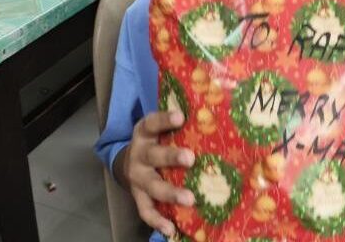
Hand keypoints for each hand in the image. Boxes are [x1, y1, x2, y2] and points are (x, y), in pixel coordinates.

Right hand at [122, 111, 194, 236]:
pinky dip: (157, 220)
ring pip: (152, 185)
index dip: (165, 120)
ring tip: (190, 198)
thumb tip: (216, 114)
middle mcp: (139, 154)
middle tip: (190, 158)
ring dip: (170, 193)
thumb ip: (181, 123)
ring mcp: (137, 177)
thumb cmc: (157, 139)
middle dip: (171, 157)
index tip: (180, 117)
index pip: (153, 122)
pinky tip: (171, 229)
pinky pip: (146, 210)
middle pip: (153, 155)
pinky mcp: (137, 196)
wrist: (128, 160)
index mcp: (144, 132)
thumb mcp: (160, 127)